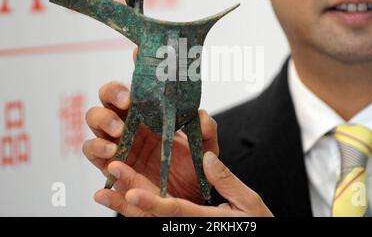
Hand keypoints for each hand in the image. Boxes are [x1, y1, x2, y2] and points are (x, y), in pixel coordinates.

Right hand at [83, 46, 218, 204]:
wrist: (183, 199)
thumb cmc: (191, 169)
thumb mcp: (205, 149)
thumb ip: (206, 131)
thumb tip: (201, 114)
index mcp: (151, 112)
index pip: (140, 83)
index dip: (137, 65)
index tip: (139, 52)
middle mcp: (130, 121)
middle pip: (108, 96)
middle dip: (113, 92)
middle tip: (128, 101)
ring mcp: (116, 141)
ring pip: (94, 118)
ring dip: (102, 119)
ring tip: (119, 131)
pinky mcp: (107, 163)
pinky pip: (91, 151)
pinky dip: (97, 148)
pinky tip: (112, 153)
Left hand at [95, 151, 272, 216]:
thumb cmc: (256, 224)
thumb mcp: (248, 202)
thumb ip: (226, 180)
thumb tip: (208, 157)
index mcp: (204, 221)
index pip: (173, 212)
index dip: (150, 203)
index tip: (130, 193)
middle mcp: (188, 226)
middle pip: (153, 217)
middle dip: (127, 202)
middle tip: (104, 187)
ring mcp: (184, 227)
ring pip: (148, 221)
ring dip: (124, 207)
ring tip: (102, 193)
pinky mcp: (183, 225)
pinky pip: (156, 219)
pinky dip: (137, 209)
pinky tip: (121, 196)